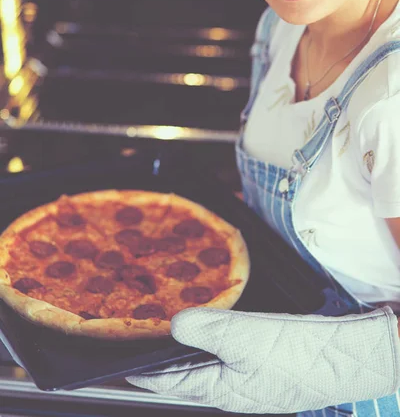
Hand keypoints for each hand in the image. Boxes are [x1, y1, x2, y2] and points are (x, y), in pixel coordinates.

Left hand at [127, 306, 399, 413]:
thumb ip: (208, 329)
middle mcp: (229, 388)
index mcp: (220, 390)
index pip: (168, 383)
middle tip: (137, 339)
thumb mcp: (249, 339)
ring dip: (182, 349)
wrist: (348, 357)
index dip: (140, 373)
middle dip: (157, 361)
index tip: (115, 363)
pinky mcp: (261, 364)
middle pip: (182, 376)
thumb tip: (173, 323)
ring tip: (164, 329)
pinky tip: (208, 324)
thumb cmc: (300, 356)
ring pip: (203, 363)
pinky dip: (208, 340)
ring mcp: (246, 377)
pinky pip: (223, 353)